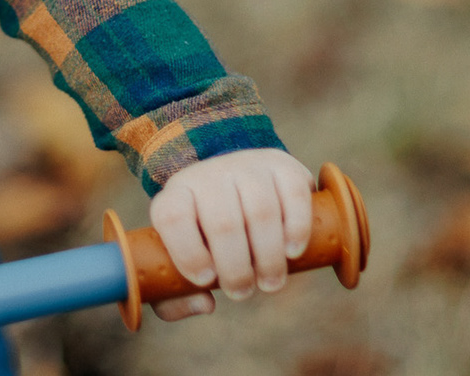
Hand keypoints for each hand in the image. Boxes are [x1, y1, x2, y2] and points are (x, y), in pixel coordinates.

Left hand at [146, 148, 312, 321]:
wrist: (237, 180)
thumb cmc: (206, 233)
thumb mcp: (181, 257)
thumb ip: (176, 295)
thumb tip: (205, 304)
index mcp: (177, 194)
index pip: (172, 217)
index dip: (187, 253)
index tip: (205, 281)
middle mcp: (209, 174)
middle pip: (223, 222)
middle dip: (236, 269)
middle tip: (242, 292)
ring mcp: (247, 166)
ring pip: (261, 211)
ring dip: (269, 257)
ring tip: (269, 283)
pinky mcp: (283, 166)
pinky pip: (294, 196)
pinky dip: (297, 229)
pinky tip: (292, 253)